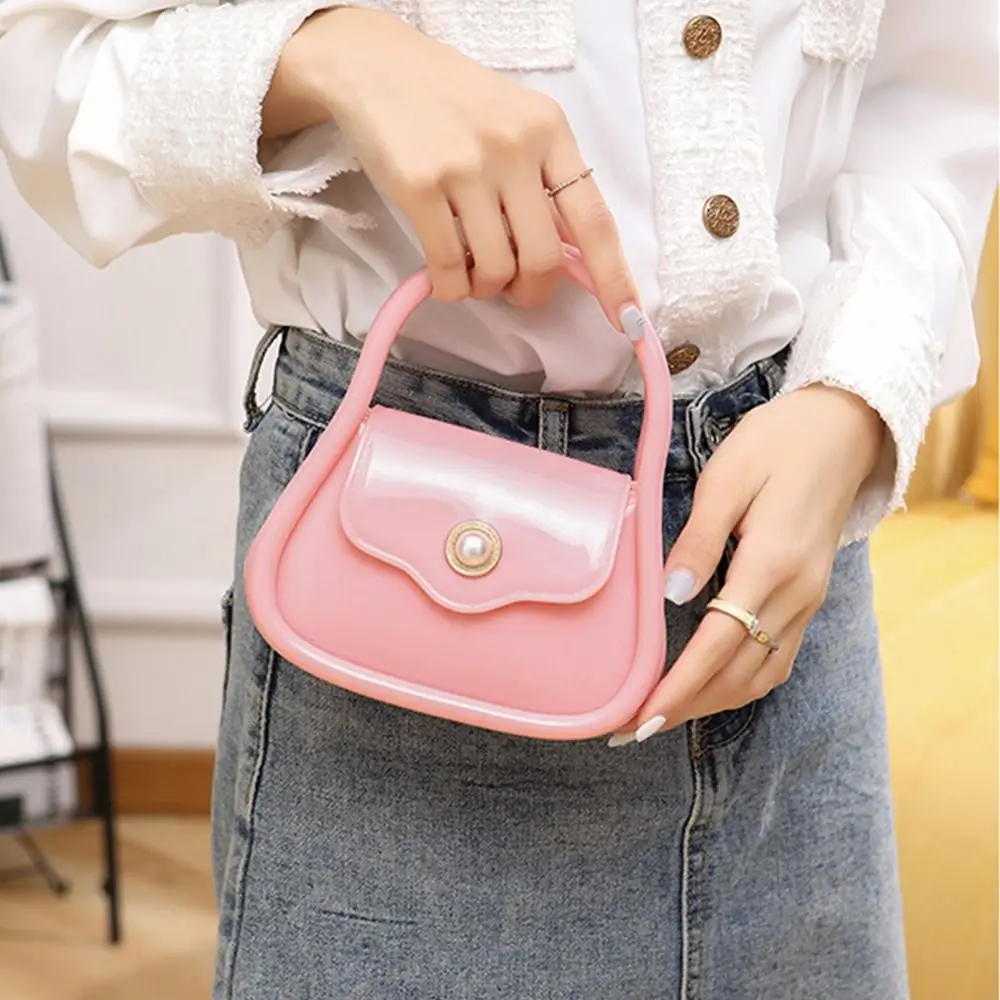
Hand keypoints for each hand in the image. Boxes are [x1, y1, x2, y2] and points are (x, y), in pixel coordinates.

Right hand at [269, 8, 637, 322]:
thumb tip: (570, 257)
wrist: (374, 66)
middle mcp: (515, 146)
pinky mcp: (420, 186)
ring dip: (485, 289)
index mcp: (549, 131)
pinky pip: (449, 268)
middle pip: (543, 259)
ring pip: (495, 269)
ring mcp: (466, 166)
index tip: (627, 319)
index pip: (594, 218)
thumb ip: (544, 180)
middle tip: (513, 290)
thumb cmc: (451, 103)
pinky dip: (450, 288)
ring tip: (471, 272)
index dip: (614, 276)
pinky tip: (445, 277)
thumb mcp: (514, 124)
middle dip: (530, 292)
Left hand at [612, 385, 886, 744]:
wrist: (841, 428)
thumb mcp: (725, 479)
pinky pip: (778, 657)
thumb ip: (698, 540)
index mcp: (772, 565)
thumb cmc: (775, 444)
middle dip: (686, 707)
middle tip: (632, 727)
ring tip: (664, 714)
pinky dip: (741, 682)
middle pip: (739, 675)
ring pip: (762, 675)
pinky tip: (710, 684)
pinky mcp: (810, 596)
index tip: (639, 717)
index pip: (717, 645)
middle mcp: (797, 594)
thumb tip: (672, 594)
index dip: (677, 688)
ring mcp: (809, 599)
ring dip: (713, 701)